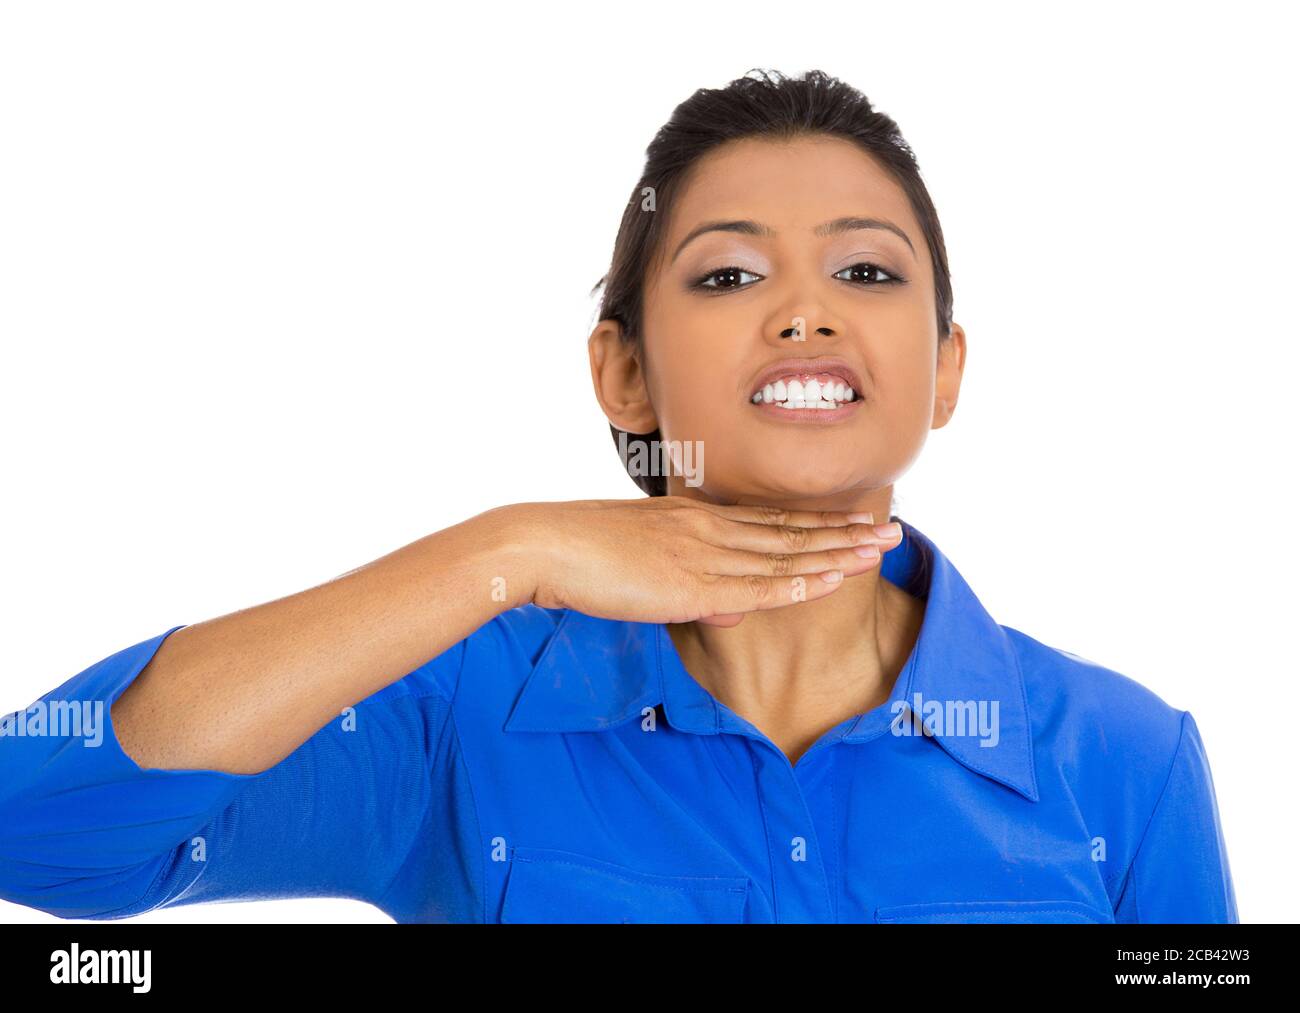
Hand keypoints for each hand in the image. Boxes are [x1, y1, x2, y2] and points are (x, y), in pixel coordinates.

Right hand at [511, 497, 903, 626]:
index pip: (771, 522)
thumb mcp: (647, 565)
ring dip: (836, 553)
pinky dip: (797, 582)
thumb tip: (734, 610)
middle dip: (845, 533)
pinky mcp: (689, 582)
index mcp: (698, 519)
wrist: (545, 545)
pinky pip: (754, 585)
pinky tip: (831, 579)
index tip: (856, 521)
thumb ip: (694, 586)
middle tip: (893, 529)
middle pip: (790, 532)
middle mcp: (710, 528)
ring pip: (783, 554)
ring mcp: (703, 553)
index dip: (818, 524)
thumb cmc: (584, 555)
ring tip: (880, 550)